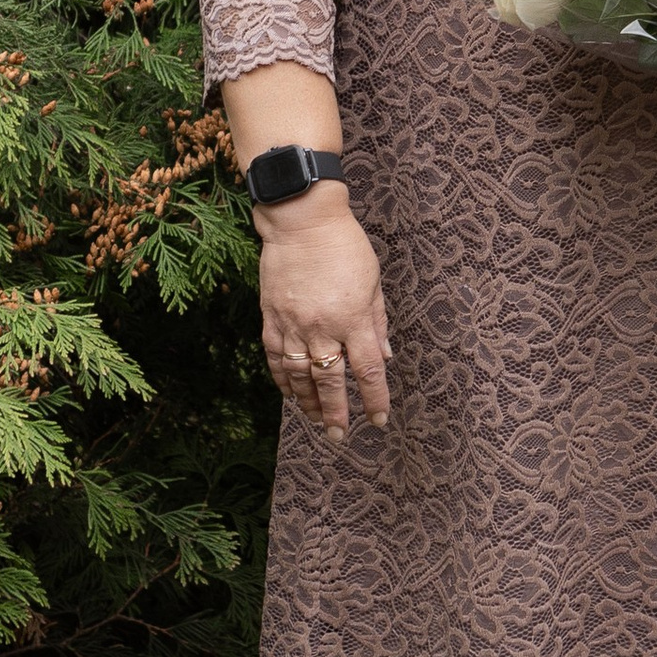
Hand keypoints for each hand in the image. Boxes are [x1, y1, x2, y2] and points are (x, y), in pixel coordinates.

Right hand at [255, 187, 391, 440]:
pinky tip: (290, 394)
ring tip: (316, 421)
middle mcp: (323, 327)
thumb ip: (378, 321)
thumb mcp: (374, 281)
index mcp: (354, 318)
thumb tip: (385, 356)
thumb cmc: (344, 245)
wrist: (301, 220)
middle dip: (337, 413)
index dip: (374, 400)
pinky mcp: (272, 317)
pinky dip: (283, 379)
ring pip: (300, 376)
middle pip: (331, 381)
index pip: (368, 371)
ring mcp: (294, 324)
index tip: (379, 420)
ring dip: (308, 403)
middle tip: (339, 437)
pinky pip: (277, 357)